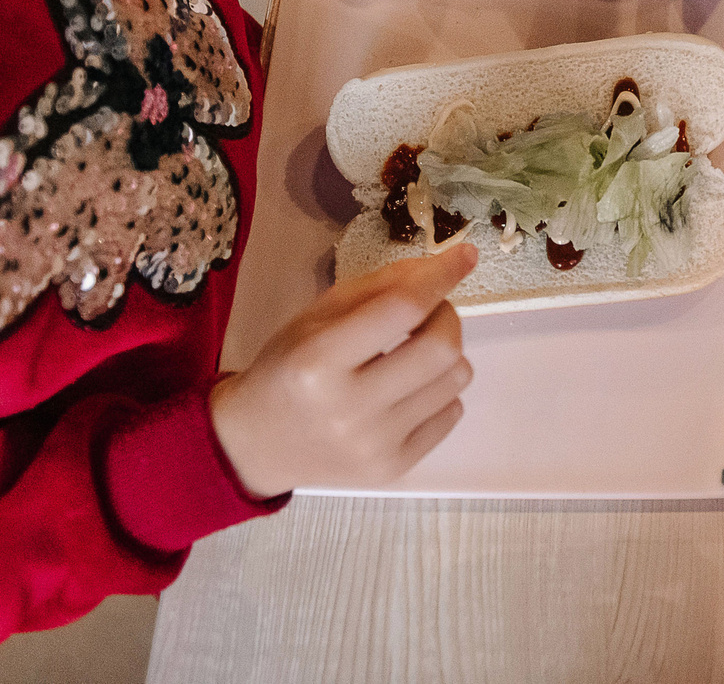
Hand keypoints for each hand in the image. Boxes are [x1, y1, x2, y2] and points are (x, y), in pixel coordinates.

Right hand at [209, 244, 476, 497]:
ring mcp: (375, 445)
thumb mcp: (316, 316)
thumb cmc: (288, 368)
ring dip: (446, 354)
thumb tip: (438, 269)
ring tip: (413, 354)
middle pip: (441, 348)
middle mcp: (349, 409)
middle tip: (428, 313)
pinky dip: (441, 391)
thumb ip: (377, 288)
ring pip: (456, 379)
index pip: (401, 310)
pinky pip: (452, 413)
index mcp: (319, 360)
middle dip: (446, 317)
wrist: (258, 444)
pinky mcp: (393, 468)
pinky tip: (408, 390)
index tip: (465, 255)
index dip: (440, 276)